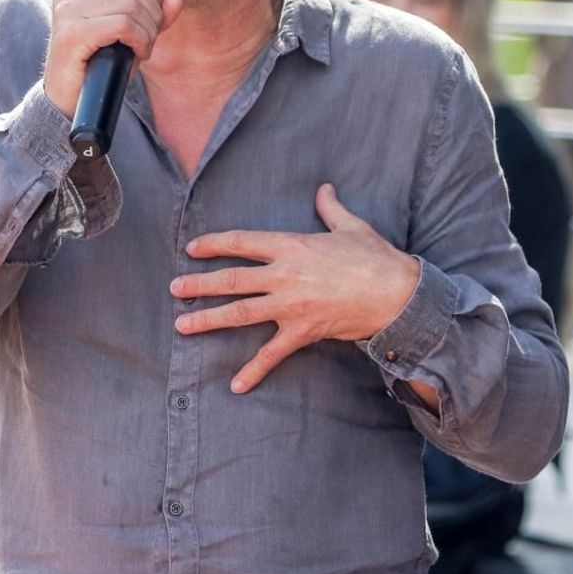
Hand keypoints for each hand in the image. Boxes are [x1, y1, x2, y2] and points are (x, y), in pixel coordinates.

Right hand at [42, 0, 183, 117]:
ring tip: (140, 51)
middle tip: (147, 42)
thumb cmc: (100, 66)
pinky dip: (139, 41)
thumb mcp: (133, 35)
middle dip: (153, 16)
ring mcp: (67, 11)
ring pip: (131, 5)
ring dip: (147, 32)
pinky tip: (136, 55)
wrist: (69, 101)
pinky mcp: (71, 34)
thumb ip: (155, 13)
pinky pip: (122, 25)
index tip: (150, 23)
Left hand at [170, 183, 421, 393]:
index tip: (193, 248)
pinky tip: (236, 385)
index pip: (242, 242)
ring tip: (182, 325)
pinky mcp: (303, 331)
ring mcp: (291, 305)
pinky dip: (253, 370)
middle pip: (231, 279)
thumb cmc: (376, 258)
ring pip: (239, 312)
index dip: (214, 244)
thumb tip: (324, 188)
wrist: (398, 294)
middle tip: (174, 288)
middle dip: (198, 284)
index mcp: (292, 245)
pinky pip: (272, 354)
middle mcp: (284, 275)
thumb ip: (330, 208)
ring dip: (208, 319)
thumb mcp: (351, 226)